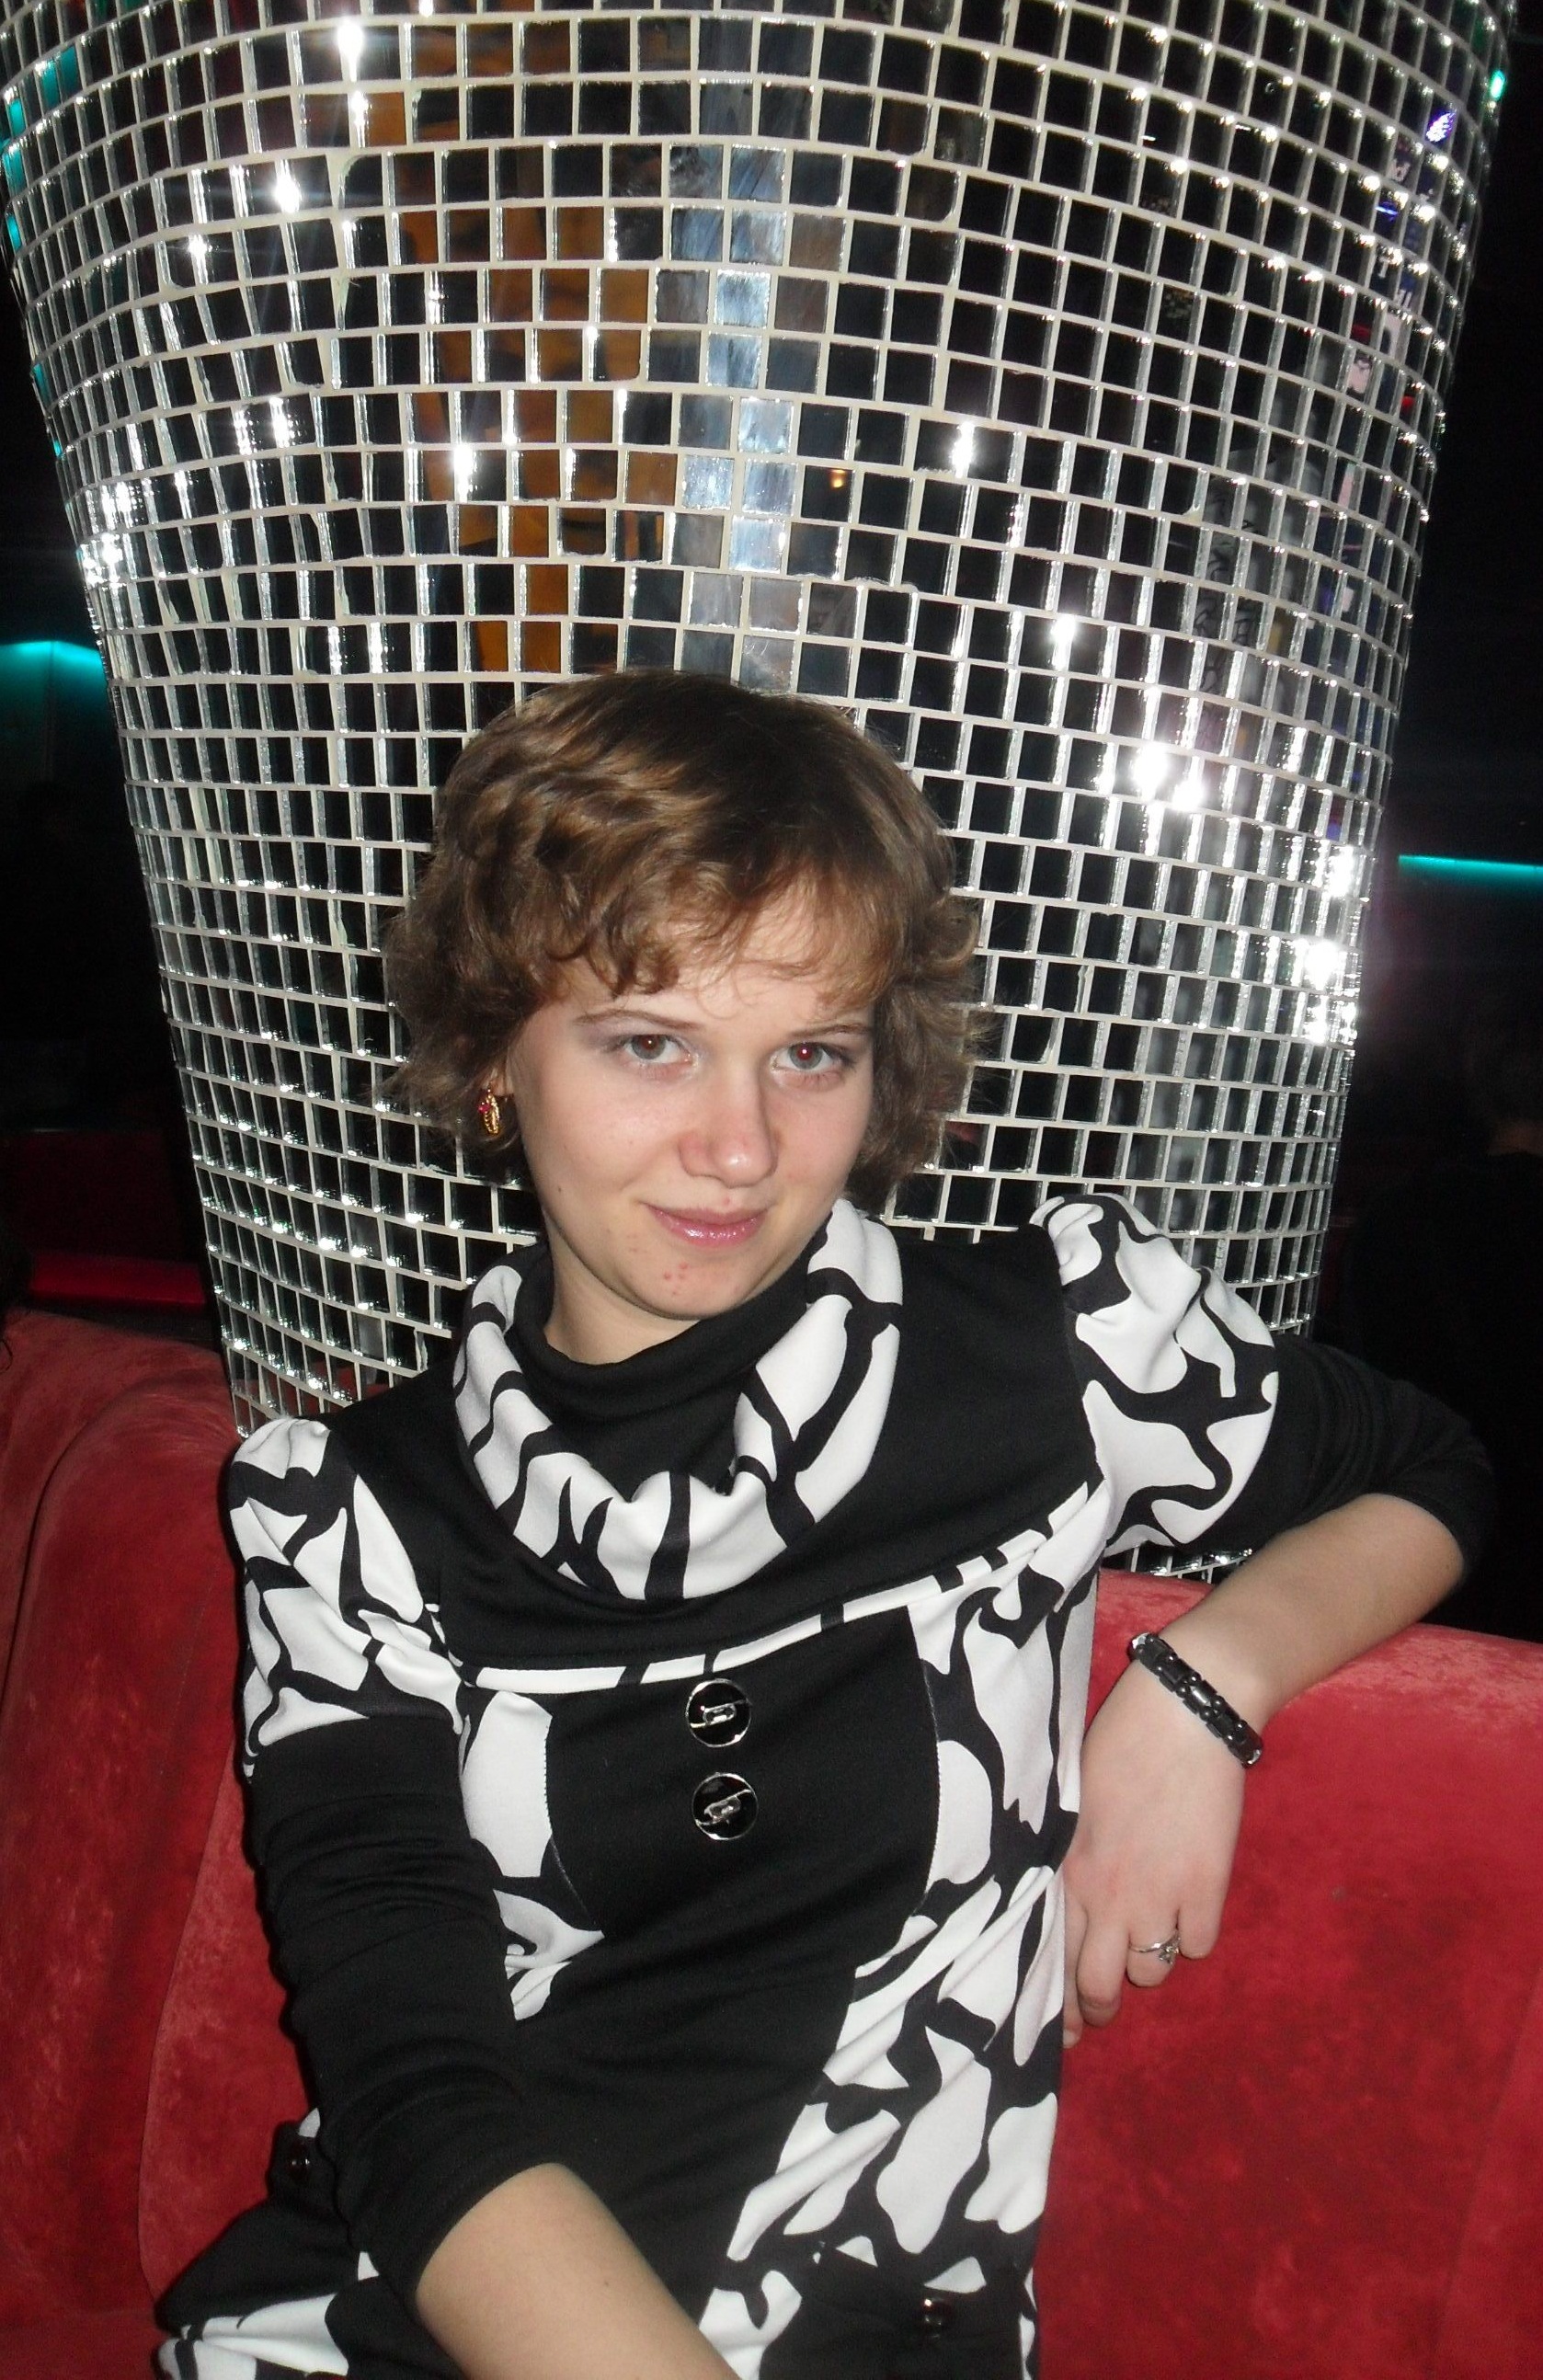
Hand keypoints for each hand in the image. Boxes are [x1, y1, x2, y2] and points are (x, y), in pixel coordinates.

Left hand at [1061, 1657, 1245, 2045]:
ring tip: (1151, 1932)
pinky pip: (1199, 1946)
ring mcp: (1160, 1896)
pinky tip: (1188, 1907)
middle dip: (1101, 2005)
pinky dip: (1193, 1934)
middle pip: (1101, 1987)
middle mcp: (1109, 1896)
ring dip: (1150, 1959)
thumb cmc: (1118, 1744)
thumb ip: (1068, 1860)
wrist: (1182, 1716)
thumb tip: (1065, 1904)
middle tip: (1103, 2004)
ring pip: (1152, 1971)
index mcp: (1069, 1871)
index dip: (1060, 2000)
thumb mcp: (1072, 1804)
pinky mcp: (1207, 1889)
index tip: (1064, 2023)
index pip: (1055, 1958)